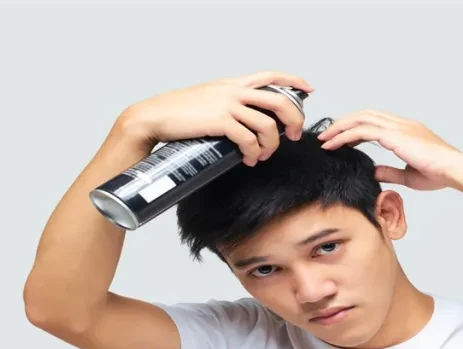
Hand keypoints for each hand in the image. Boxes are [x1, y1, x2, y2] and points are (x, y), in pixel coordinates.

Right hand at [117, 71, 314, 165]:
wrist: (154, 116)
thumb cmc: (178, 112)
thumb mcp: (208, 97)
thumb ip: (229, 102)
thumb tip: (247, 117)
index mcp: (233, 83)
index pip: (271, 75)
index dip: (294, 81)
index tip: (308, 90)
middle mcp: (234, 91)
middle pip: (279, 102)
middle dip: (294, 121)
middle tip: (293, 136)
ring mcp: (228, 105)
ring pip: (268, 125)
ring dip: (271, 145)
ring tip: (263, 156)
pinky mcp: (220, 122)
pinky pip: (249, 140)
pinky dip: (254, 153)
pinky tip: (250, 159)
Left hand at [316, 110, 462, 190]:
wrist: (454, 169)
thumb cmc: (439, 173)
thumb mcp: (409, 175)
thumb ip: (391, 171)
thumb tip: (375, 172)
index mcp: (407, 130)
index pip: (375, 122)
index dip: (356, 127)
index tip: (343, 139)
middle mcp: (401, 124)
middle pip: (364, 115)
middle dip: (343, 123)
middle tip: (327, 136)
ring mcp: (398, 127)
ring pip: (360, 119)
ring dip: (339, 127)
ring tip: (325, 139)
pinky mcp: (394, 135)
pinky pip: (362, 130)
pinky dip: (344, 135)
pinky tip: (333, 144)